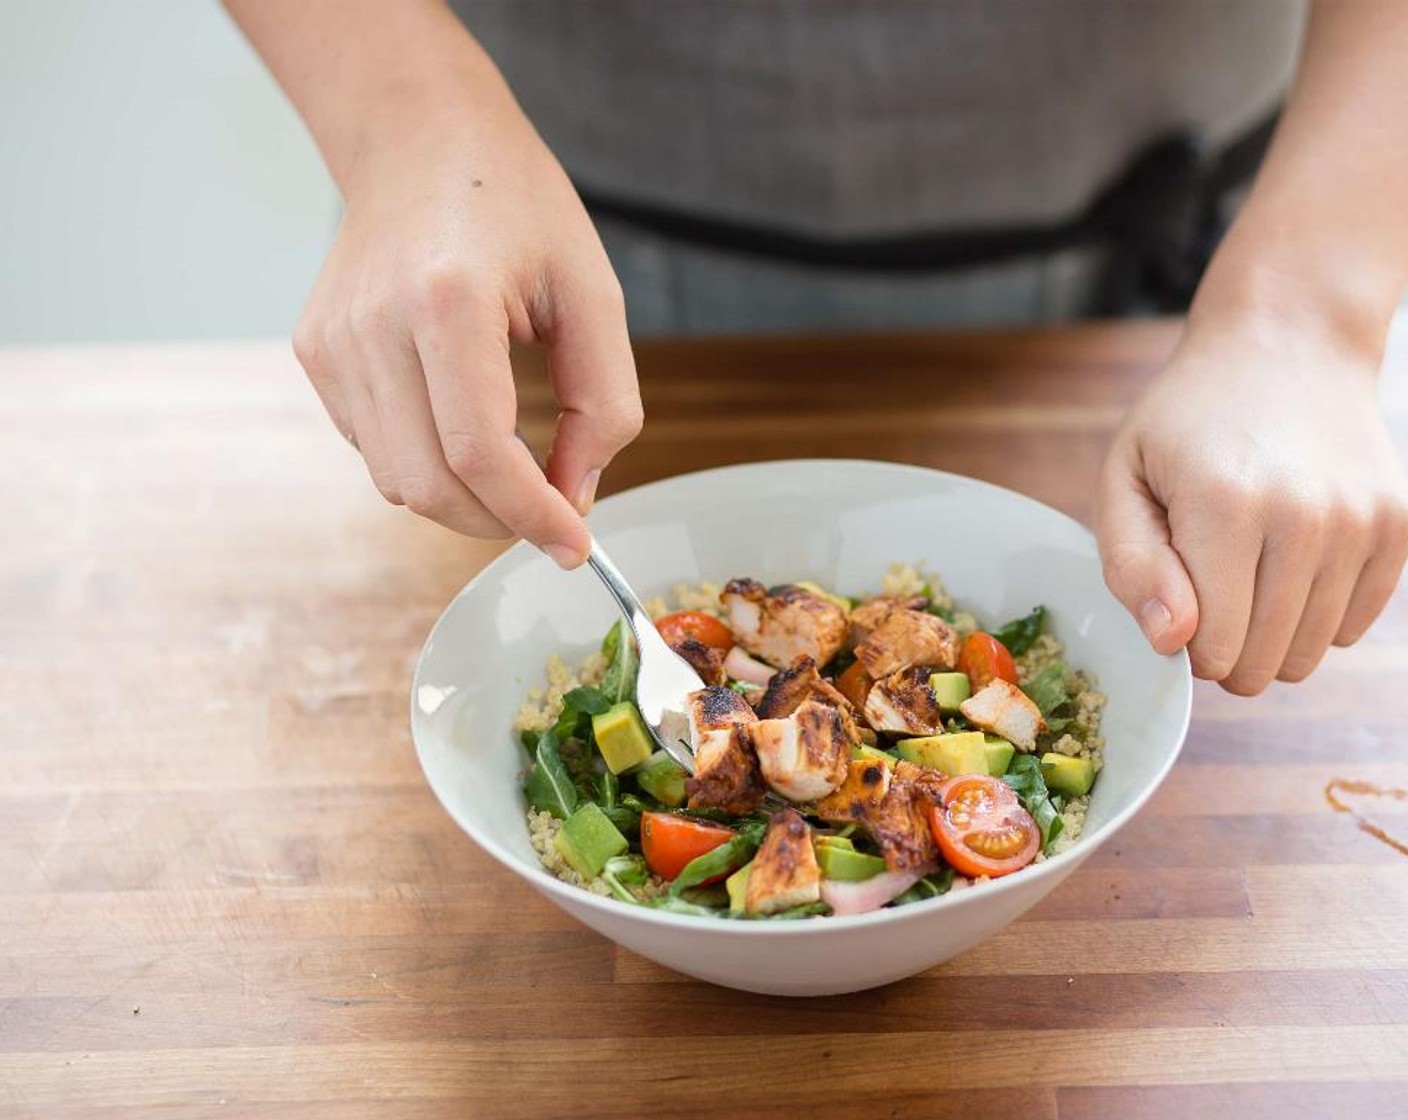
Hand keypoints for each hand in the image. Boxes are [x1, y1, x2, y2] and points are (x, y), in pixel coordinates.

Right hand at [291, 86, 639, 567]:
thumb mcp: (592, 292)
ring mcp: (332, 343)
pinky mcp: (316, 353)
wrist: (419, 138)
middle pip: (428, 485)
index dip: (532, 514)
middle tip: (551, 515)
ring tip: (515, 470)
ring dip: (464, 501)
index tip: (575, 545)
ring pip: (396, 481)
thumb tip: (576, 496)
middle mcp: (371, 326)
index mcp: (445, 300)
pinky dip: (428, 464)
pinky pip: (374, 449)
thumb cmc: (516, 204)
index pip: (480, 453)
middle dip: (497, 522)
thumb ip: (603, 402)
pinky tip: (461, 424)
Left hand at [1096, 313, 1407, 693]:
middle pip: (1264, 661)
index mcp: (1224, 506)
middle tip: (1207, 592)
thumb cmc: (1187, 424)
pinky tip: (1288, 564)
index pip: (1212, 648)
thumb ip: (1131, 566)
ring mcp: (1362, 522)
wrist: (1285, 349)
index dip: (1184, 641)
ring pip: (1310, 654)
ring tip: (1246, 574)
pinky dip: (1315, 615)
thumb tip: (1172, 641)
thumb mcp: (1123, 480)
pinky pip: (1352, 628)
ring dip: (1271, 636)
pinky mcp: (1398, 527)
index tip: (1175, 601)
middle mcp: (1305, 517)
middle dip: (1225, 649)